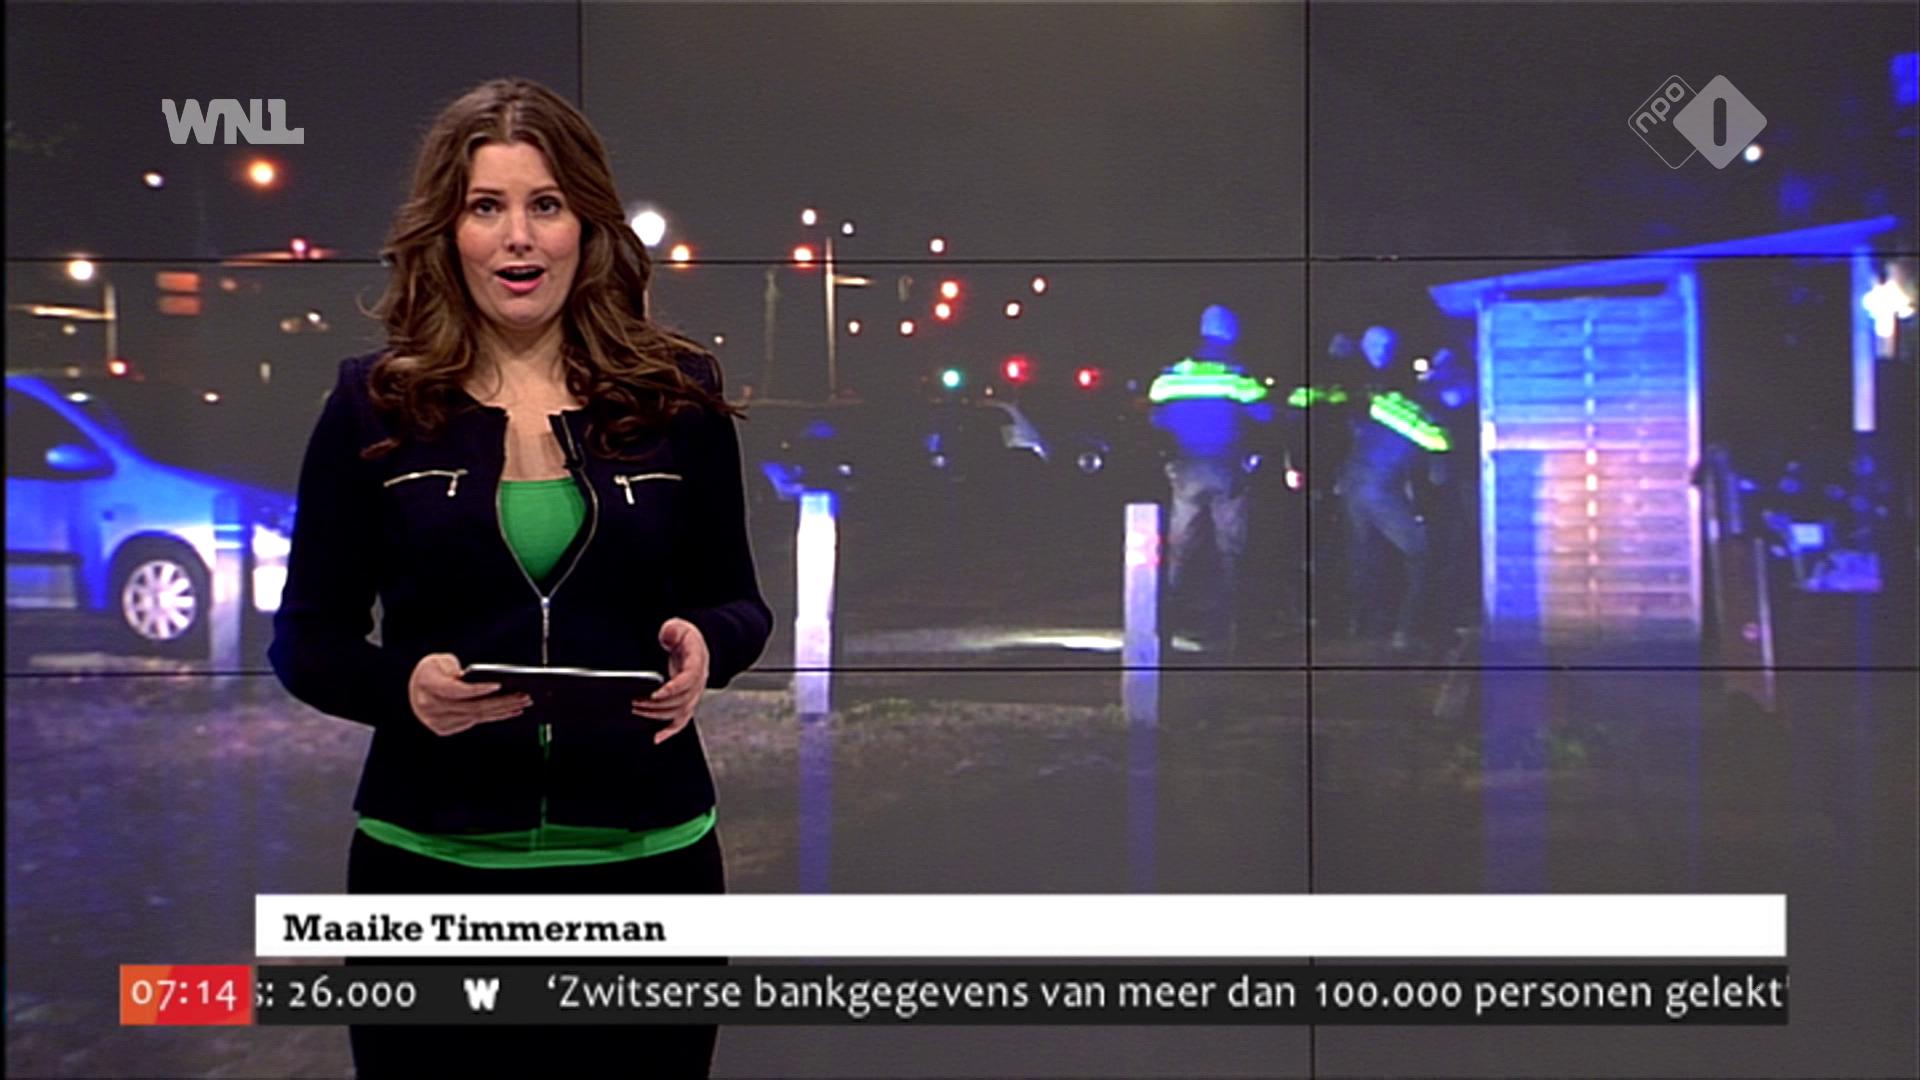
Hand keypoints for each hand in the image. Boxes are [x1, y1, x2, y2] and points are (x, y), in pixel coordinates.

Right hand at [409, 653, 530, 735]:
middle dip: (501, 701)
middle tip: (524, 695)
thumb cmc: (432, 670)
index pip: (457, 691)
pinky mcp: (445, 729)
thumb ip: (456, 669)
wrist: (414, 689)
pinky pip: (475, 722)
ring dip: (503, 710)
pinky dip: (494, 716)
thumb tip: (483, 682)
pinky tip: (510, 711)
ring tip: (523, 702)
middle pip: (472, 706)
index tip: (498, 685)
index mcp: (428, 685)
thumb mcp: (440, 661)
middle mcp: (430, 707)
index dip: (478, 689)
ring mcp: (437, 721)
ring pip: (476, 716)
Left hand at [634, 618, 707, 744]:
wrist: (695, 646)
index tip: (655, 694)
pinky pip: (681, 721)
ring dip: (657, 715)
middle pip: (681, 700)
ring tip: (637, 711)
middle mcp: (699, 682)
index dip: (672, 689)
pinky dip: (670, 731)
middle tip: (635, 702)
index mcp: (697, 663)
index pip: (688, 680)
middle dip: (657, 704)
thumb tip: (667, 634)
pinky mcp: (687, 702)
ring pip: (679, 712)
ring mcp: (694, 694)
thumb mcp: (678, 627)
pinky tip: (657, 738)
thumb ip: (672, 630)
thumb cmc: (684, 638)